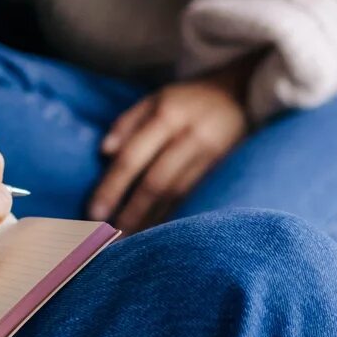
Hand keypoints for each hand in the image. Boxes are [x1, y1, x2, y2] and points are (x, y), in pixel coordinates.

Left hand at [87, 66, 253, 232]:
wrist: (241, 95)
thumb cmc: (188, 100)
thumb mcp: (156, 98)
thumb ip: (127, 123)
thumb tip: (104, 152)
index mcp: (168, 115)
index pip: (134, 156)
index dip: (112, 186)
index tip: (94, 211)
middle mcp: (191, 136)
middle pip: (155, 182)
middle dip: (131, 212)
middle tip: (109, 235)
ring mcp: (212, 156)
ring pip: (177, 196)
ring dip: (151, 221)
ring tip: (129, 240)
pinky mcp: (225, 170)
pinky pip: (195, 199)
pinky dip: (174, 217)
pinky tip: (158, 233)